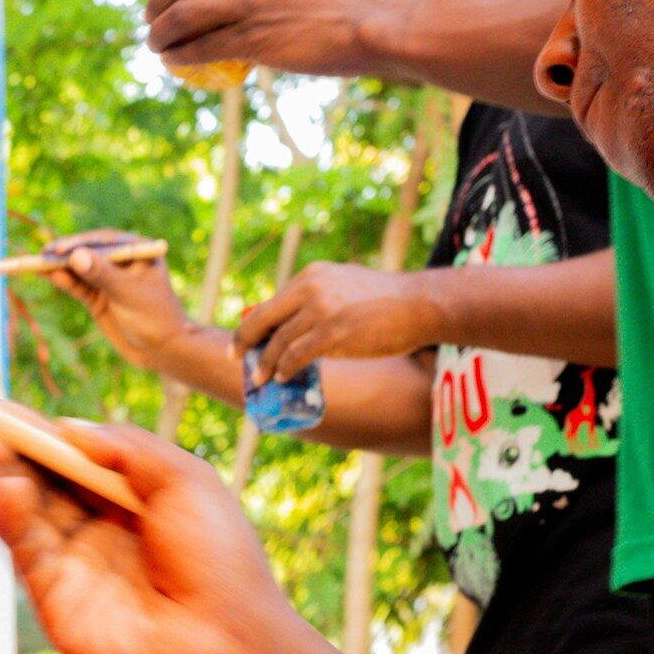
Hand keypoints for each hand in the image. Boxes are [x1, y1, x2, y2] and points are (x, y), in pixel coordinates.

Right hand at [0, 413, 286, 653]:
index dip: (32, 433)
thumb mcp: (185, 480)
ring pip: (20, 514)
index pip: (66, 459)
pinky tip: (1, 486)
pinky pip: (26, 549)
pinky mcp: (57, 600)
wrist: (234, 641)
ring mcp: (73, 566)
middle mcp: (94, 530)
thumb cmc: (221, 559)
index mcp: (126, 500)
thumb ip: (127, 447)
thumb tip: (69, 428)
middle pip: (34, 482)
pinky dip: (7, 514)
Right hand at [45, 230, 191, 371]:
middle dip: (64, 254)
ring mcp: (109, 280)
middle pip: (87, 252)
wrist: (163, 350)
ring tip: (36, 265)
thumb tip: (75, 256)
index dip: (79, 243)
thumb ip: (102, 274)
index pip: (103, 241)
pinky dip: (65, 282)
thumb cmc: (155, 317)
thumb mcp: (128, 293)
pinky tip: (49, 276)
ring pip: (79, 269)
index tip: (59, 249)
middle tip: (42, 254)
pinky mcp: (99, 297)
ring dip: (60, 268)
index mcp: (136, 250)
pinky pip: (78, 286)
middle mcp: (121, 261)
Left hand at [146, 0, 388, 77]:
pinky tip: (173, 61)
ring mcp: (250, 0)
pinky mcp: (253, 36)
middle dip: (155, 2)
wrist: (376, 23)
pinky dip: (180, 55)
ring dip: (159, 32)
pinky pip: (200, 47)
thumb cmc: (342, 2)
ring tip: (154, 44)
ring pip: (182, 15)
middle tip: (149, 19)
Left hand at [233, 262, 444, 385]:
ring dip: (265, 362)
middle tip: (235, 358)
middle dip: (245, 341)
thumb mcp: (343, 285)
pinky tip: (282, 377)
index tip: (243, 340)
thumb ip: (318, 298)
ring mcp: (321, 310)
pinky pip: (297, 355)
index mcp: (311, 275)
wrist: (418, 303)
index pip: (272, 302)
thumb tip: (295, 321)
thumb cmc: (385, 300)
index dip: (253, 323)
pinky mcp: (334, 332)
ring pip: (279, 341)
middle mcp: (311, 288)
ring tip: (260, 378)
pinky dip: (285, 368)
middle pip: (264, 318)